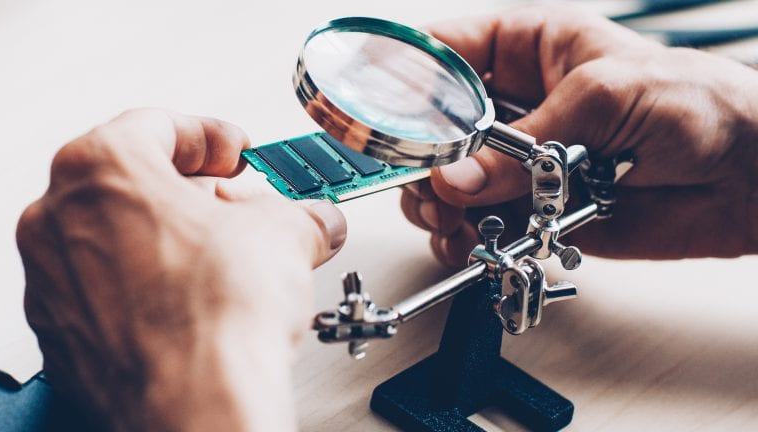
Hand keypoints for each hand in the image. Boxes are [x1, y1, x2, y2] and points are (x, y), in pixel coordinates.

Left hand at [17, 109, 346, 430]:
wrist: (198, 403)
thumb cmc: (218, 315)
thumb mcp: (285, 234)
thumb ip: (300, 213)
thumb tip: (315, 220)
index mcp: (102, 168)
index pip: (158, 126)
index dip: (210, 136)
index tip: (234, 152)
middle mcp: (58, 219)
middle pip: (132, 181)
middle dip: (193, 190)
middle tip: (236, 205)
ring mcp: (52, 280)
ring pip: (116, 236)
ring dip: (170, 238)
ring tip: (222, 257)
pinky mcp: (63, 334)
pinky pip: (105, 290)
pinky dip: (146, 285)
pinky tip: (193, 301)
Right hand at [402, 6, 757, 266]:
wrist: (747, 178)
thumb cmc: (699, 104)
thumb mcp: (606, 96)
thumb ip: (525, 142)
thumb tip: (459, 178)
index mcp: (528, 49)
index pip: (444, 53)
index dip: (402, 76)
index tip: (374, 109)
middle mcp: (515, 106)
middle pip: (432, 128)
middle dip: (420, 158)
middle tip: (427, 181)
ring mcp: (520, 161)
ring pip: (448, 182)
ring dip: (438, 204)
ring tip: (452, 219)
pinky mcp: (534, 208)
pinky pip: (480, 223)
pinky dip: (465, 237)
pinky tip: (470, 240)